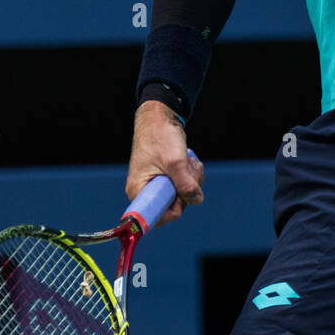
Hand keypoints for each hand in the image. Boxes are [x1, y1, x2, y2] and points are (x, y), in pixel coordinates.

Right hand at [126, 100, 203, 228]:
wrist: (159, 117)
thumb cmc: (160, 136)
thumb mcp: (175, 161)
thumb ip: (186, 184)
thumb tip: (196, 200)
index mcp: (138, 190)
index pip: (157, 217)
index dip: (174, 209)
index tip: (183, 193)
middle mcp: (144, 191)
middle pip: (172, 206)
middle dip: (187, 190)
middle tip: (190, 169)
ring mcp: (154, 184)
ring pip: (180, 195)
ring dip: (191, 180)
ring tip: (191, 162)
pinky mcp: (163, 178)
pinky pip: (180, 186)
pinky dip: (189, 176)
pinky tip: (190, 162)